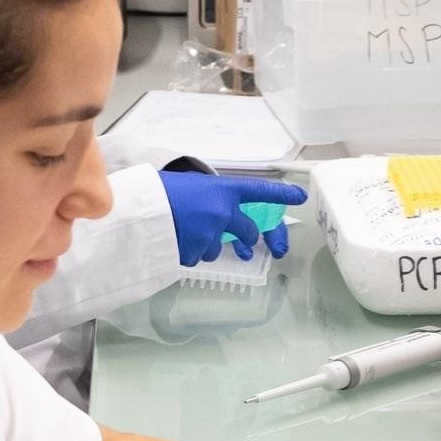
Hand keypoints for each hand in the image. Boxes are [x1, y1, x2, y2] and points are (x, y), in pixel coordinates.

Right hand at [162, 172, 308, 265]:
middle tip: (244, 242)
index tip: (300, 197)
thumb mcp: (192, 184)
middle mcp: (224, 211)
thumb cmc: (161, 190)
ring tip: (186, 232)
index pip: (260, 190)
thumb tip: (217, 207)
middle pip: (248, 231)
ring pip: (218, 248)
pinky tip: (176, 240)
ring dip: (208, 244)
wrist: (140, 208)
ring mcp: (212, 234)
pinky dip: (189, 252)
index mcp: (223, 188)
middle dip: (246, 237)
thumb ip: (211, 195)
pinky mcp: (197, 252)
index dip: (281, 195)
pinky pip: (198, 257)